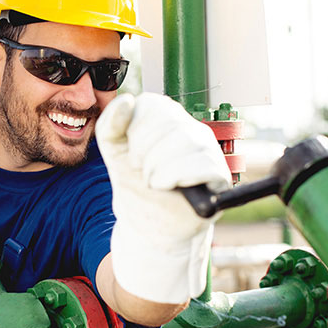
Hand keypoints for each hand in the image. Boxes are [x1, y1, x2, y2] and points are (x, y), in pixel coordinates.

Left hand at [96, 93, 231, 303]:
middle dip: (144, 154)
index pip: (152, 104)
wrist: (149, 228)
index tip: (132, 155)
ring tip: (155, 183)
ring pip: (184, 141)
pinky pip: (200, 163)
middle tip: (143, 172)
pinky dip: (175, 178)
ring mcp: (208, 149)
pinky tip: (170, 188)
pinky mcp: (218, 173)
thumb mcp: (113, 155)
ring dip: (157, 169)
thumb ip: (109, 125)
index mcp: (166, 118)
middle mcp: (190, 128)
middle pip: (167, 122)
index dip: (134, 132)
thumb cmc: (136, 188)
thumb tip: (126, 99)